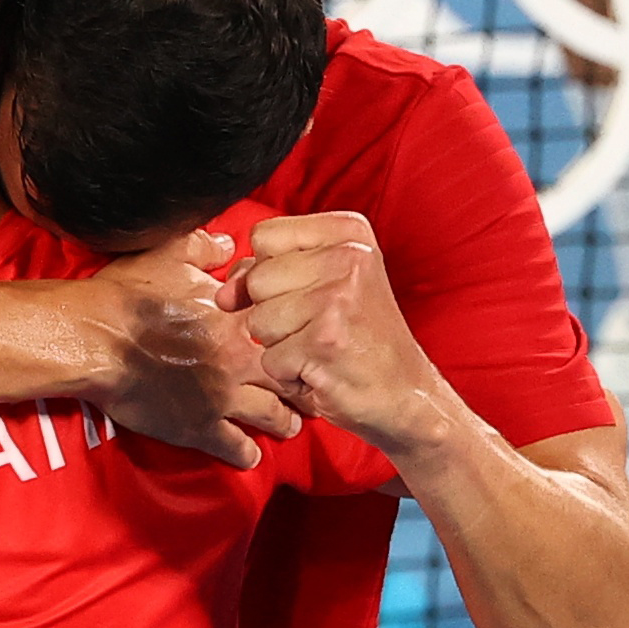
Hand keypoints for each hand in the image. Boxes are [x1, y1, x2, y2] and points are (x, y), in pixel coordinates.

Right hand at [87, 230, 301, 468]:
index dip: (297, 335)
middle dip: (302, 384)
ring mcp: (221, 396)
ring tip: (290, 425)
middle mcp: (238, 359)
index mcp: (236, 319)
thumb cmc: (129, 295)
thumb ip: (205, 248)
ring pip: (270, 414)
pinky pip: (234, 446)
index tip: (303, 340)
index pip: (285, 328)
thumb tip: (229, 244)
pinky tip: (250, 455)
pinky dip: (245, 453)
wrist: (97, 337)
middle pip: (287, 376)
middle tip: (311, 390)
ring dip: (283, 421)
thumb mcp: (169, 254)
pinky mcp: (198, 426)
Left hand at [217, 212, 447, 454]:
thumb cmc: (359, 337)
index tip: (300, 290)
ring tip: (320, 347)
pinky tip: (323, 369)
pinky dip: (289, 373)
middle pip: (256, 278)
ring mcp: (337, 298)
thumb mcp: (322, 284)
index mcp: (349, 233)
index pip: (264, 235)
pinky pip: (269, 358)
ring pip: (258, 320)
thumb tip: (223, 293)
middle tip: (318, 325)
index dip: (266, 269)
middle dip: (273, 311)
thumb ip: (268, 270)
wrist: (405, 394)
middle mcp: (348, 257)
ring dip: (280, 345)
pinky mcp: (325, 341)